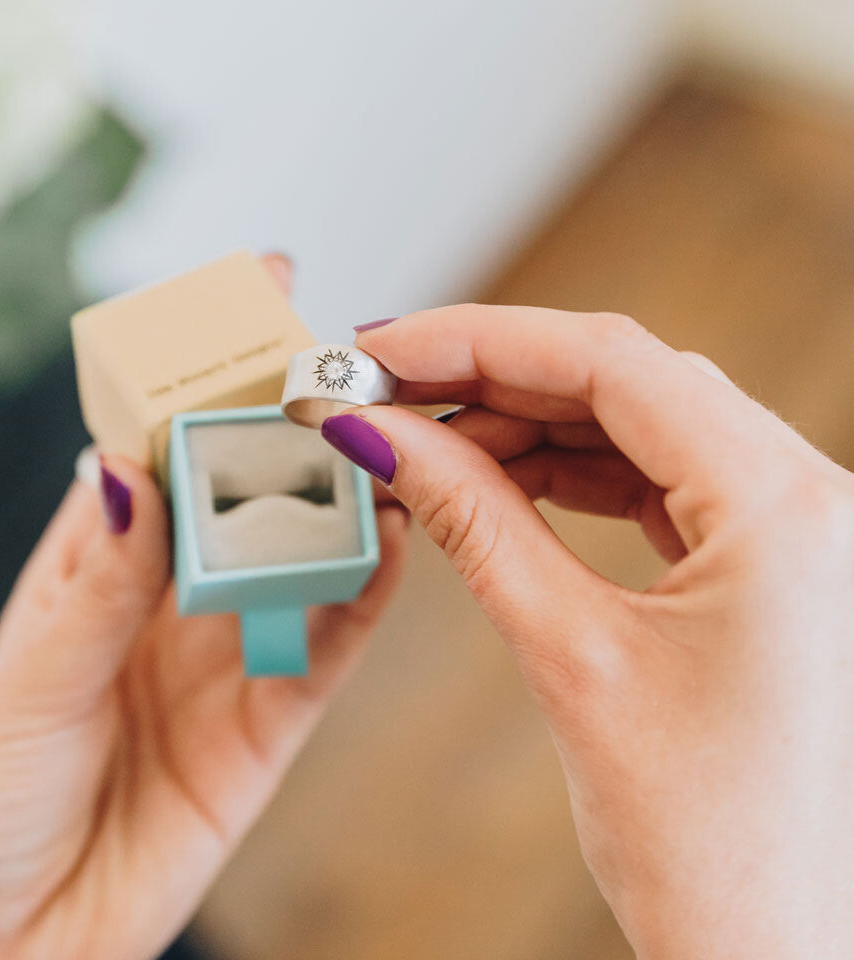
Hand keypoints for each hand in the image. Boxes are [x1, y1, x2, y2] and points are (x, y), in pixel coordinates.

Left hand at [0, 264, 406, 959]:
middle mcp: (166, 596)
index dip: (209, 359)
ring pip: (299, 553)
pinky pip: (329, 647)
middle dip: (296, 414)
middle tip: (353, 356)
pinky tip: (394, 544)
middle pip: (245, 482)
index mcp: (94, 562)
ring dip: (343, 496)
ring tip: (394, 434)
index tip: (265, 277)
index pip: (160, 436)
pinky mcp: (265, 727)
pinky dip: (365, 595)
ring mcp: (221, 655)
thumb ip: (96, 588)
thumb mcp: (31, 686)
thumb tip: (130, 468)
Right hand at [323, 306, 853, 958]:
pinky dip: (565, 469)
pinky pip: (654, 477)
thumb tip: (381, 434)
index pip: (611, 361)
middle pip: (623, 380)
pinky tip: (490, 476)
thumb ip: (472, 520)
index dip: (476, 338)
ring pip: (636, 423)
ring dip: (522, 421)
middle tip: (380, 391)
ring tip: (420, 438)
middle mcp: (807, 498)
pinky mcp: (765, 561)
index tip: (378, 351)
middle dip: (489, 376)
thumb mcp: (570, 657)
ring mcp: (792, 528)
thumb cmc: (711, 847)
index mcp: (786, 507)